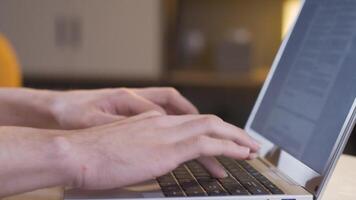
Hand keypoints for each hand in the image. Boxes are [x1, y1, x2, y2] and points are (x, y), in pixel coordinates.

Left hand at [51, 87, 197, 128]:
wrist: (53, 110)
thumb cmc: (70, 113)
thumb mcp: (90, 121)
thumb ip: (117, 124)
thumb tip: (144, 126)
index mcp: (125, 97)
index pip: (163, 106)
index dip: (181, 119)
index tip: (195, 132)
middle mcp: (132, 97)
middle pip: (170, 100)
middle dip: (190, 112)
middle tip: (208, 125)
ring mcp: (130, 104)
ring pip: (164, 106)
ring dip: (181, 115)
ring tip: (197, 128)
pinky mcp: (126, 111)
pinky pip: (154, 113)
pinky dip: (167, 119)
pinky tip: (171, 131)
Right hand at [61, 111, 259, 188]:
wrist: (77, 153)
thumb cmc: (93, 156)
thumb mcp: (124, 150)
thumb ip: (142, 151)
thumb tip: (152, 161)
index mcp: (153, 122)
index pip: (191, 124)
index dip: (212, 131)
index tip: (224, 142)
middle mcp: (163, 123)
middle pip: (207, 121)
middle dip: (232, 131)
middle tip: (248, 142)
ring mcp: (166, 133)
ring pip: (212, 128)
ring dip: (236, 138)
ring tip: (251, 148)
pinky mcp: (168, 148)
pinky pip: (207, 143)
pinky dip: (228, 147)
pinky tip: (240, 154)